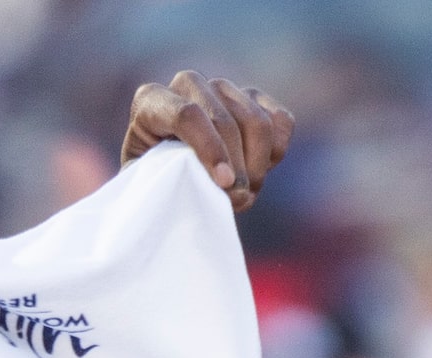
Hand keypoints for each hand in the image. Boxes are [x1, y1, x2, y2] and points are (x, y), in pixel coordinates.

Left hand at [121, 72, 291, 209]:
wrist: (173, 176)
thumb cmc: (155, 184)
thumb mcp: (150, 184)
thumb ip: (170, 179)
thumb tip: (216, 184)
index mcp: (151, 101)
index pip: (187, 115)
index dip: (210, 149)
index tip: (224, 184)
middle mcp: (187, 84)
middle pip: (225, 121)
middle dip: (237, 167)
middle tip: (236, 200)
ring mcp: (222, 87)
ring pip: (257, 122)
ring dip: (257, 167)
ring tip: (244, 194)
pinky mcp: (253, 96)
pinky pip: (281, 121)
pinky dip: (276, 152)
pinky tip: (257, 170)